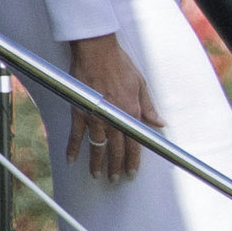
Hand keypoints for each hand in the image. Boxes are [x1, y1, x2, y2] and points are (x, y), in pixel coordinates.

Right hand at [66, 33, 160, 183]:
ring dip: (96, 163)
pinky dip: (72, 149)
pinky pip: (75, 135)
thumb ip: (149, 107)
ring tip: (96, 176)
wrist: (96, 51)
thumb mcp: (141, 84)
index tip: (132, 173)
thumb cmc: (120, 64)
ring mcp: (96, 117)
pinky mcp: (79, 111)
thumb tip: (160, 123)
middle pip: (116, 150)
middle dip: (116, 167)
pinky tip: (71, 161)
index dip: (133, 161)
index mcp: (131, 113)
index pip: (134, 144)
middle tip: (115, 180)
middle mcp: (114, 119)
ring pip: (97, 147)